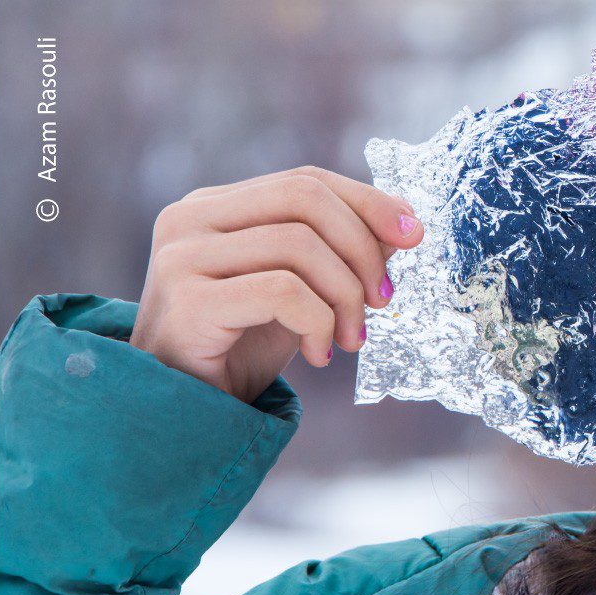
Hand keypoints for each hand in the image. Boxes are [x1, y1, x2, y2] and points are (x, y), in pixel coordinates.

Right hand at [130, 165, 423, 403]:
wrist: (184, 413)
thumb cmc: (240, 348)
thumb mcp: (300, 290)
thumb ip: (339, 251)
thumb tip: (402, 223)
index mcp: (214, 206)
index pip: (305, 181)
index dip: (367, 202)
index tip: (414, 235)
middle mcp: (189, 219)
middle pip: (305, 198)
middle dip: (362, 247)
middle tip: (383, 300)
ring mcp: (182, 257)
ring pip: (300, 244)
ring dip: (345, 296)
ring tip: (350, 338)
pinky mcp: (188, 300)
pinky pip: (283, 291)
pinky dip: (318, 322)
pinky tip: (318, 354)